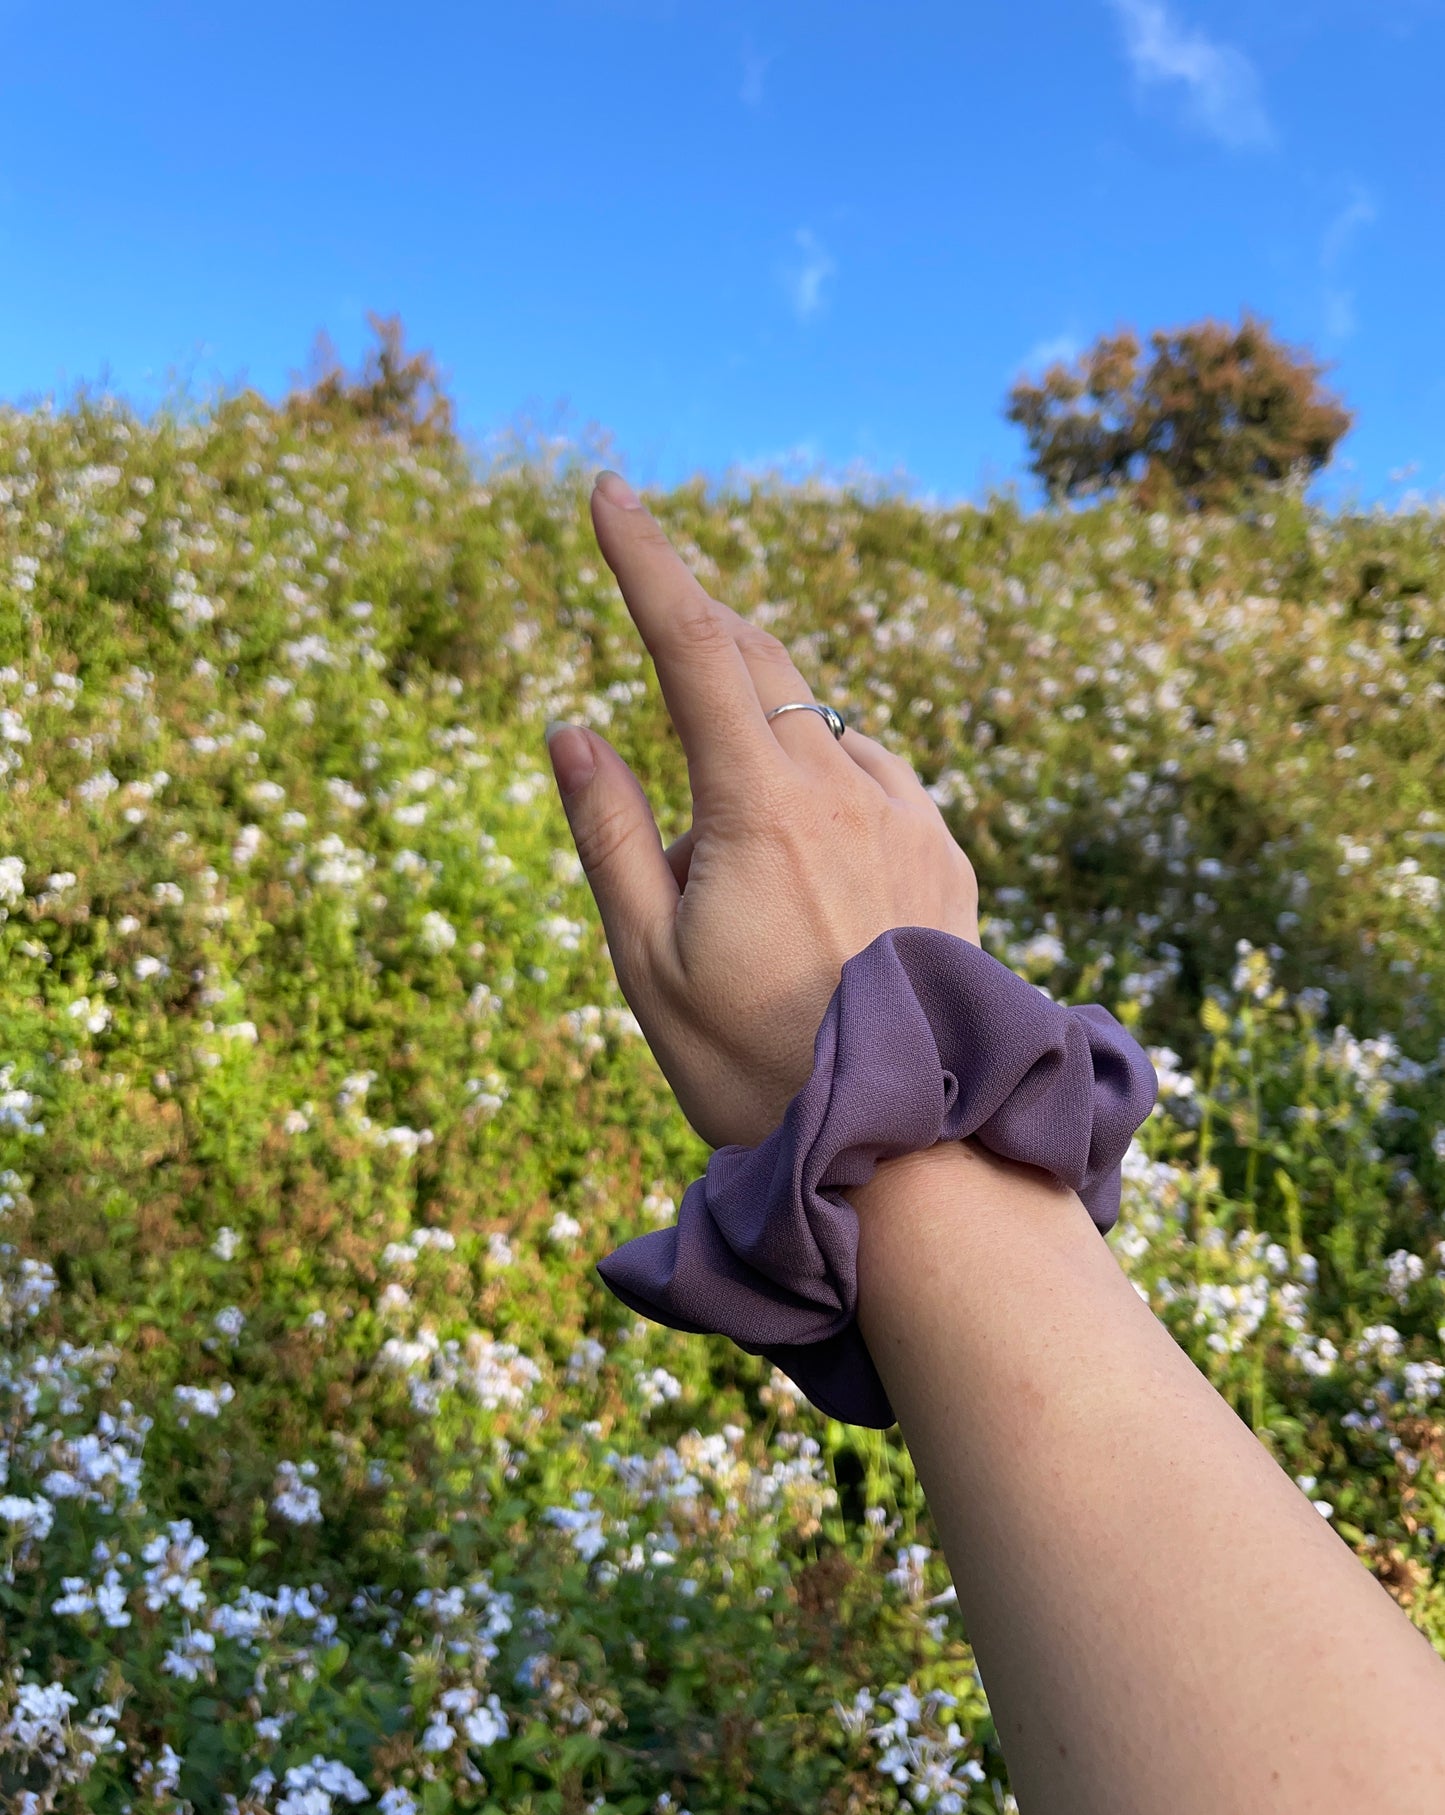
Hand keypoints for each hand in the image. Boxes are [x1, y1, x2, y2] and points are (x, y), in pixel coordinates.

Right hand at [545, 470, 979, 1150]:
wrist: (910, 1144)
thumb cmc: (754, 1064)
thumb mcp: (647, 961)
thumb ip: (606, 831)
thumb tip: (572, 725)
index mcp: (757, 805)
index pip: (692, 645)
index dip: (645, 561)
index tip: (608, 492)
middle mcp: (841, 786)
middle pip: (760, 658)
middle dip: (699, 619)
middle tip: (655, 604)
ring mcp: (906, 812)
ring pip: (816, 720)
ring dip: (760, 723)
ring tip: (730, 836)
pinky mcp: (948, 849)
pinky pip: (874, 769)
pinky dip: (825, 770)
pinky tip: (811, 839)